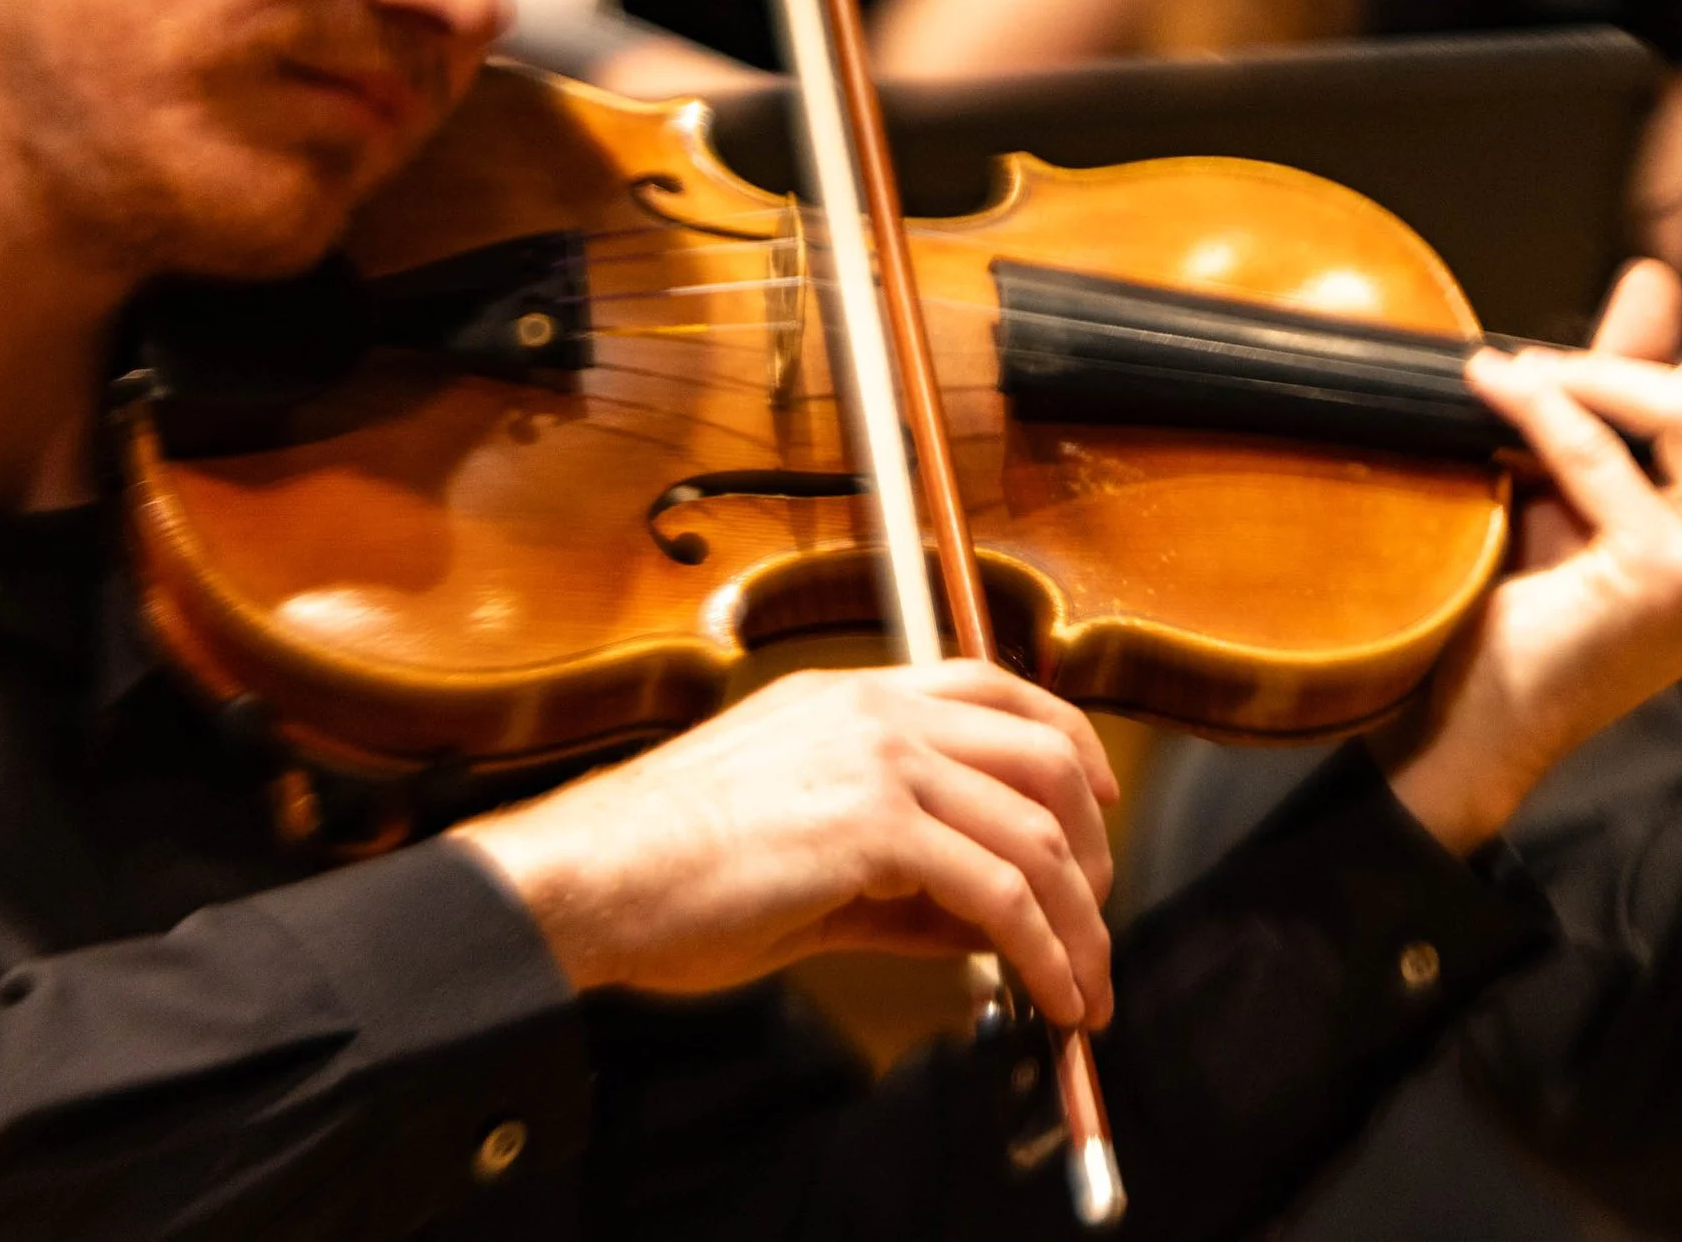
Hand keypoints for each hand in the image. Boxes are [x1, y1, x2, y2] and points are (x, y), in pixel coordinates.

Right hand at [451, 660, 1119, 1027]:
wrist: (585, 877)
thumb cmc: (665, 868)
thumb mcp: (803, 850)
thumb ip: (899, 874)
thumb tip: (978, 921)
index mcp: (852, 699)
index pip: (994, 691)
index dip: (1068, 744)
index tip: (1096, 806)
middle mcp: (876, 714)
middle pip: (1042, 754)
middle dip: (1092, 846)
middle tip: (1097, 917)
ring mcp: (879, 762)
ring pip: (1034, 830)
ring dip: (1080, 919)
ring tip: (1085, 983)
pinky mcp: (873, 828)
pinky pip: (999, 891)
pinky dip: (1043, 950)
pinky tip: (1048, 991)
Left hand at [1380, 261, 1681, 850]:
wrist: (1487, 720)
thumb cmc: (1545, 607)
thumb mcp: (1605, 482)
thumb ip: (1641, 384)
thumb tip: (1656, 275)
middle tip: (1663, 364)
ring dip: (1609, 371)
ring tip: (1539, 376)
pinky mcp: (1661, 582)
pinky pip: (1602, 453)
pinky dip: (1542, 403)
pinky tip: (1497, 390)